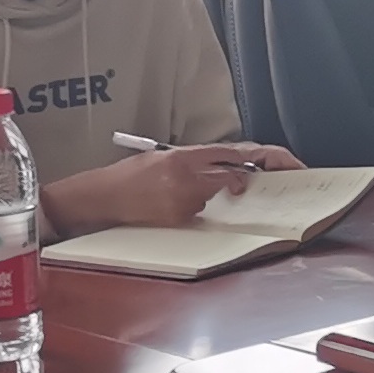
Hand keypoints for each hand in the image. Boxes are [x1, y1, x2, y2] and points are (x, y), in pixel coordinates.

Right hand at [42, 142, 297, 236]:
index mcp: (182, 156)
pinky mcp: (175, 219)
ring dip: (207, 198)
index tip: (273, 167)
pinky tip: (168, 207)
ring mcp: (181, 199)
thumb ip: (192, 160)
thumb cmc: (128, 177)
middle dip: (240, 183)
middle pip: (229, 178)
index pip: (229, 153)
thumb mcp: (160, 157)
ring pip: (211, 198)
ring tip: (176, 194)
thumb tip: (223, 166)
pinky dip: (192, 211)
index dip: (256, 159)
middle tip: (247, 187)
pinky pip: (196, 214)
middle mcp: (184, 176)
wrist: (100, 197)